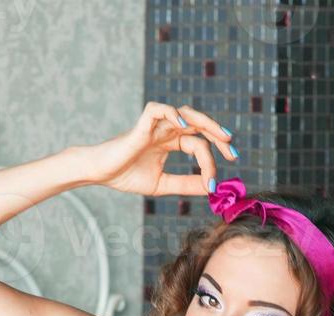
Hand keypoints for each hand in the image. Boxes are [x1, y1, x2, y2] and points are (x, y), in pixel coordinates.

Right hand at [83, 101, 236, 196]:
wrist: (101, 174)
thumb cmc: (127, 176)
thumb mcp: (163, 185)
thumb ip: (186, 184)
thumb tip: (211, 188)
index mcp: (171, 142)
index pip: (198, 144)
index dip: (211, 161)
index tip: (215, 183)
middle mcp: (166, 130)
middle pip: (199, 124)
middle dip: (218, 135)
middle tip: (233, 151)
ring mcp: (155, 125)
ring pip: (185, 113)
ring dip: (206, 122)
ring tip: (222, 136)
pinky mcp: (142, 123)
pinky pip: (160, 109)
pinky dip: (173, 114)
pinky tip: (185, 126)